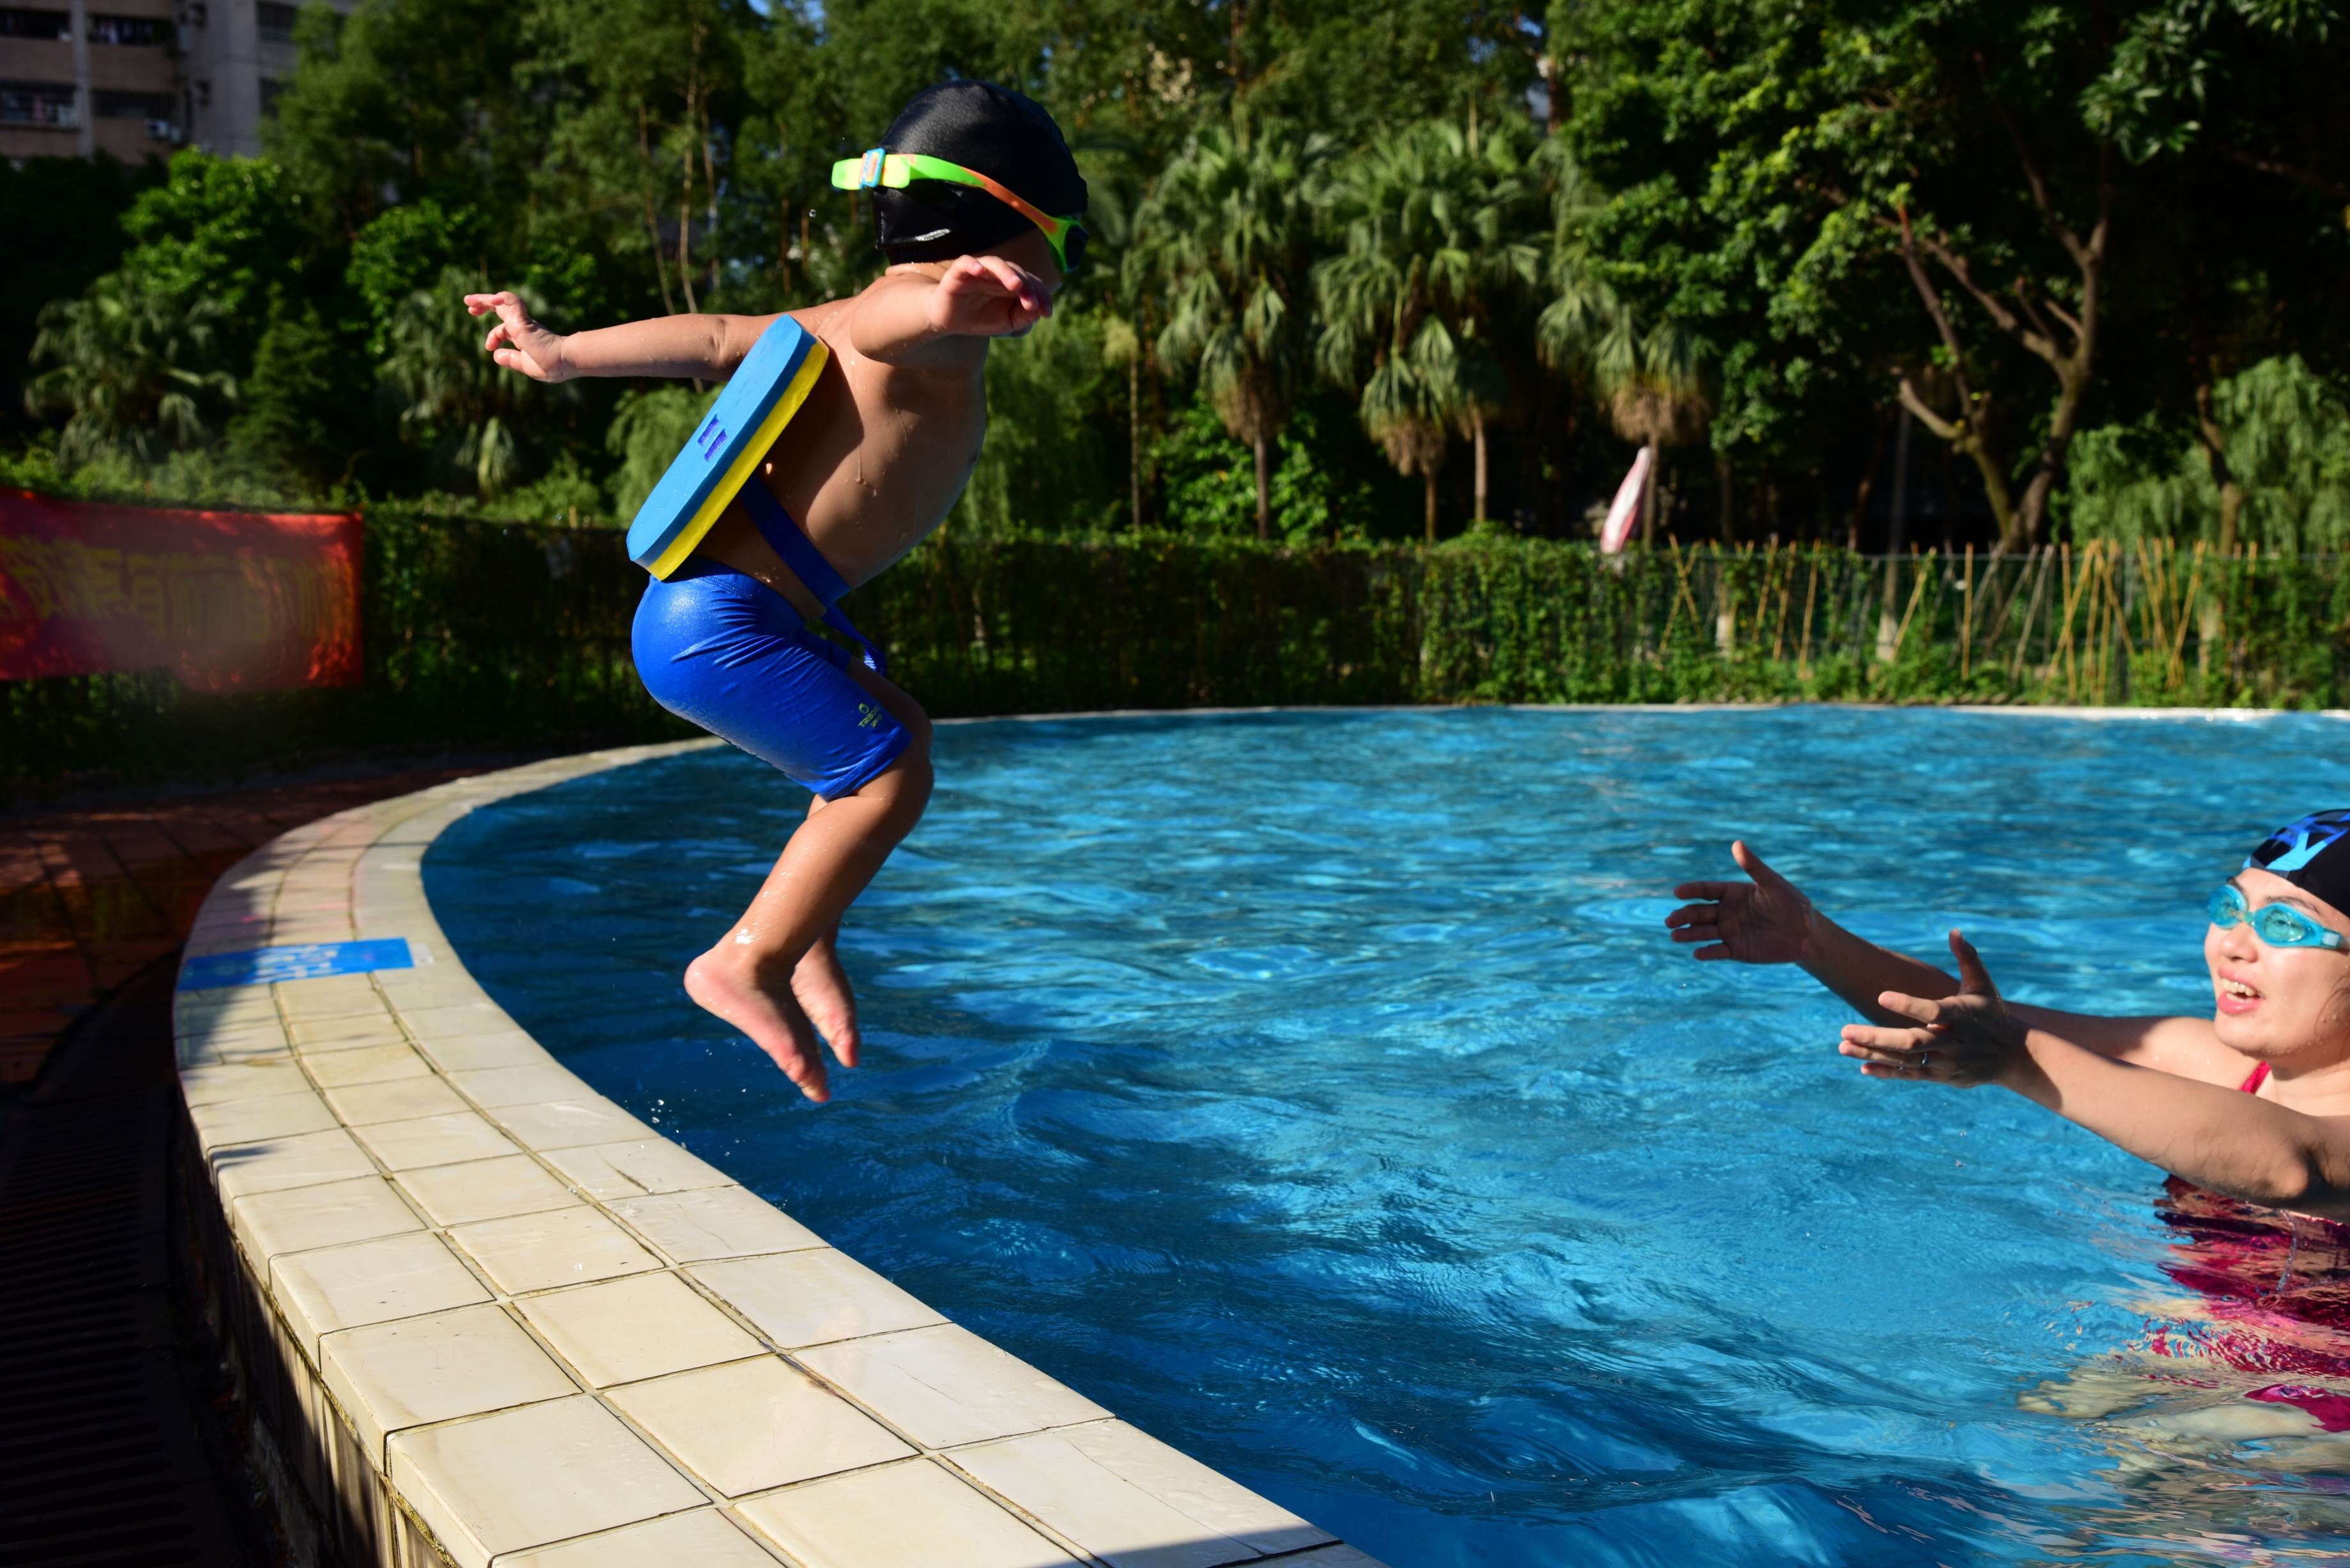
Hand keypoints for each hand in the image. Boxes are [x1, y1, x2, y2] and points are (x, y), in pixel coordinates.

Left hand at [467, 291, 570, 381]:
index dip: (493, 336)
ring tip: (468, 300)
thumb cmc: (552, 366)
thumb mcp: (526, 365)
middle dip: (483, 305)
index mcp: (524, 336)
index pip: (504, 328)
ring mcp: (523, 321)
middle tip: (468, 304)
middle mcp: (523, 325)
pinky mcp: (524, 319)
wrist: (564, 362)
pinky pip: (512, 301)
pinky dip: (501, 297)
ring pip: (502, 302)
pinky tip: (491, 300)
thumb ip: (511, 359)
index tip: (489, 347)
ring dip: (484, 299)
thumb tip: (495, 355)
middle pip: (500, 309)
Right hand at [924, 255, 1051, 338]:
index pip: (1032, 283)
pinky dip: (973, 264)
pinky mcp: (958, 272)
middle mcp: (998, 274)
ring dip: (1007, 273)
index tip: (1047, 313)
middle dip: (1028, 288)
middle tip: (1032, 304)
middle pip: (1018, 272)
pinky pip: (966, 262)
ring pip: (996, 264)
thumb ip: (1022, 316)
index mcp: (1012, 283)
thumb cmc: (980, 318)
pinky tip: (980, 270)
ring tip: (1016, 285)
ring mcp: (979, 271)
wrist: (948, 321)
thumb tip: (1038, 310)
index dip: (1042, 296)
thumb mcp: (1006, 322)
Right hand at [1666, 840, 1816, 963]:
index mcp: (1732, 894)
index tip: (1678, 892)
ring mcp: (1730, 932)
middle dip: (1683, 916)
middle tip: (1670, 921)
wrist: (1806, 932)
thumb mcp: (1772, 883)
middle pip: (1699, 913)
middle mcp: (1726, 912)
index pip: (1706, 891)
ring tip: (1675, 936)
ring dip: (1688, 934)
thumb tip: (1737, 843)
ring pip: (1704, 932)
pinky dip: (1707, 952)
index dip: (1691, 891)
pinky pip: (1718, 951)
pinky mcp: (1737, 950)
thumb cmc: (1790, 903)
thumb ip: (1753, 866)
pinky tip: (1697, 953)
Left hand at [1838, 931, 2021, 1086]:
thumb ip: (1968, 958)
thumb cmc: (1992, 1014)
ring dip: (1873, 1054)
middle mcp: (1953, 1040)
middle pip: (1912, 1042)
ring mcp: (1947, 1062)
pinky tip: (1862, 1067)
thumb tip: (1954, 930)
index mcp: (1962, 1015)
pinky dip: (1887, 1072)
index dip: (1908, 1005)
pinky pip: (1911, 1075)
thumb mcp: (1983, 985)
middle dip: (1877, 1038)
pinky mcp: (1942, 1076)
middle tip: (1844, 1030)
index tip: (1880, 996)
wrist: (2014, 1056)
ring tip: (1843, 1046)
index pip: (1933, 1011)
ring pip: (1906, 1060)